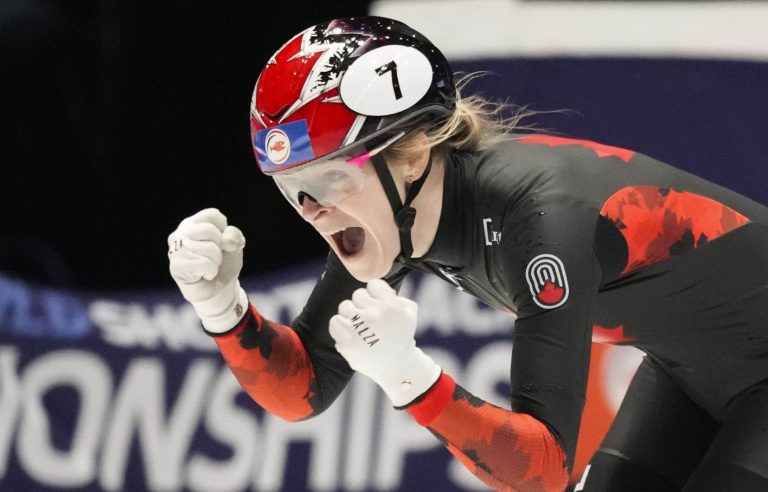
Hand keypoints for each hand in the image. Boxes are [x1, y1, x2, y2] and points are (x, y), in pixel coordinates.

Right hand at [168, 208, 247, 331]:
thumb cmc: (224, 264)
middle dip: (220, 248)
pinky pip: (204, 263)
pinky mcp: (176, 267)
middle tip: (215, 258)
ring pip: (209, 248)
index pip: (213, 215)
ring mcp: (175, 250)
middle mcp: (180, 233)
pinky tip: (204, 275)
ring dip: (217, 261)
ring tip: (209, 266)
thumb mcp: (235, 246)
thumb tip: (226, 240)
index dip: (224, 230)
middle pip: (210, 230)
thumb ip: (234, 236)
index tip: (220, 242)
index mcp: (192, 223)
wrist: (218, 290)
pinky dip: (211, 271)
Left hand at [329, 279, 440, 406]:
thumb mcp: (410, 312)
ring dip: (351, 315)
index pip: (373, 284)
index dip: (375, 294)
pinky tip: (349, 332)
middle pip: (358, 294)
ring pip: (345, 306)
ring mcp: (359, 328)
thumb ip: (396, 295)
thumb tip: (376, 290)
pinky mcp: (347, 341)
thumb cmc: (401, 336)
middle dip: (363, 304)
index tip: (378, 305)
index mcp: (391, 305)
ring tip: (359, 326)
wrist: (396, 366)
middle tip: (369, 318)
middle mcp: (375, 314)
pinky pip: (335, 321)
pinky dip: (340, 326)